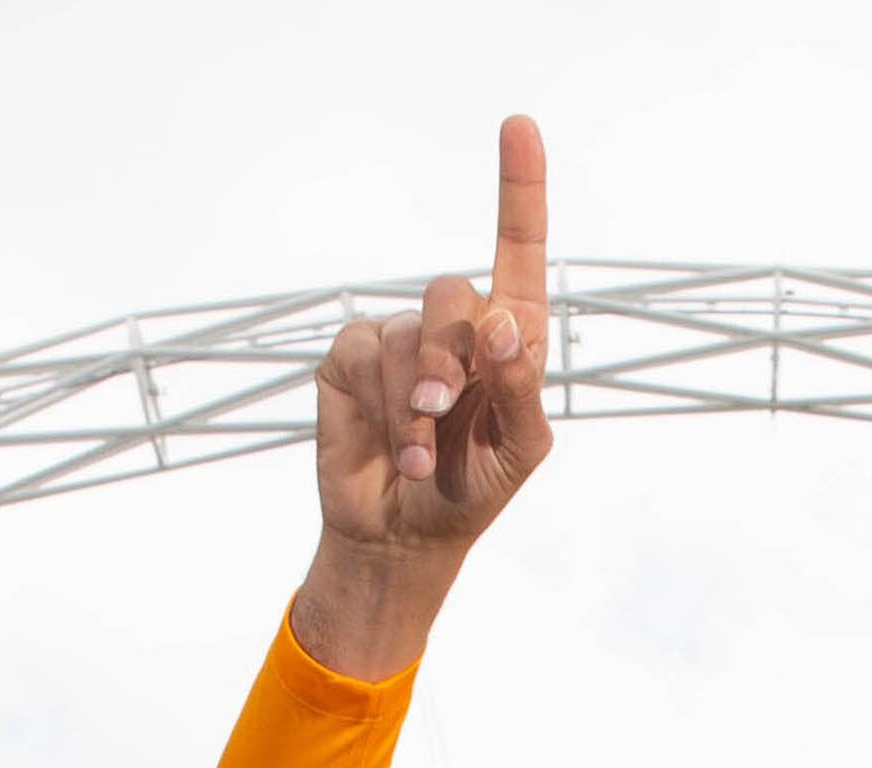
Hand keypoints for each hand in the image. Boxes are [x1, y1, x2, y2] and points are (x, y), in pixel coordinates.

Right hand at [294, 115, 553, 677]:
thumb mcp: (521, 452)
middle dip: (452, 356)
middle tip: (446, 410)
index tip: (519, 125)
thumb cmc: (470, 492)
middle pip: (453, 292)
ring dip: (416, 401)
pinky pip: (364, 354)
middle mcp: (452, 328)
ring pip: (408, 331)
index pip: (516, 250)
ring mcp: (398, 340)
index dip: (518, 188)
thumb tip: (505, 322)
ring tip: (422, 452)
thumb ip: (521, 388)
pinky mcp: (350, 360)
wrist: (403, 537)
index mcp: (506, 340)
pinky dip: (383, 407)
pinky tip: (396, 447)